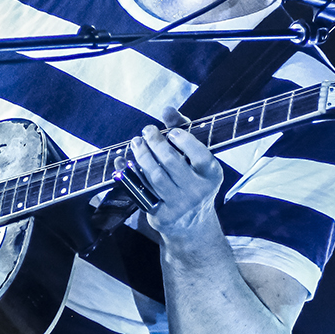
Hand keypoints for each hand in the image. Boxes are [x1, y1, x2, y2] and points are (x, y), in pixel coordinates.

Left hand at [124, 118, 222, 240]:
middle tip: (146, 131)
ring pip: (155, 176)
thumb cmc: (192, 180)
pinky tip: (123, 161)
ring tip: (136, 142)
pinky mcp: (161, 215)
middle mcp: (198, 191)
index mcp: (212, 175)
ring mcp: (179, 205)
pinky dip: (128, 174)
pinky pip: (141, 190)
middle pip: (171, 163)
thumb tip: (167, 109)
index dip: (185, 141)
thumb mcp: (195, 158)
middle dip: (155, 143)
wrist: (191, 224)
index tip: (171, 132)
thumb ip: (183, 130)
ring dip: (141, 155)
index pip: (201, 156)